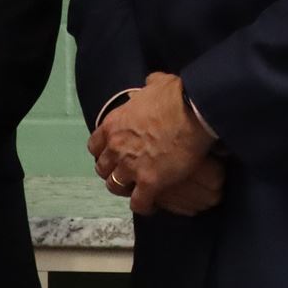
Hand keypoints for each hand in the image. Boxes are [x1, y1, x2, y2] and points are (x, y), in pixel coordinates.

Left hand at [89, 72, 215, 214]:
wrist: (193, 111)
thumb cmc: (176, 95)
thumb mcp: (155, 84)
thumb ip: (148, 86)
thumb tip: (151, 80)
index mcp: (113, 125)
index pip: (94, 146)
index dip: (103, 153)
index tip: (113, 155)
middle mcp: (115, 147)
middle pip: (102, 168)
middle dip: (112, 172)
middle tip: (125, 175)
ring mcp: (131, 167)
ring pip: (115, 186)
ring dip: (124, 189)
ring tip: (136, 191)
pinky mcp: (149, 182)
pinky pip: (138, 203)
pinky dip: (143, 206)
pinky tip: (151, 205)